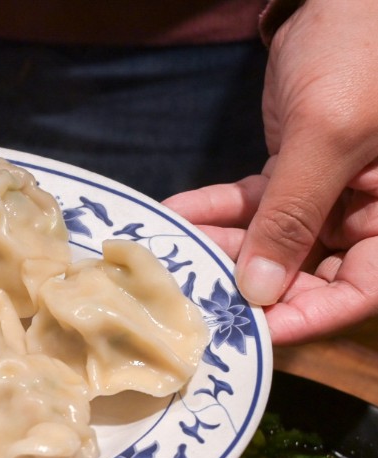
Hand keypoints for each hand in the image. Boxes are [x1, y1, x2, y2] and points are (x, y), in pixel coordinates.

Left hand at [164, 0, 377, 344]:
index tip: (250, 332)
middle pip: (309, 273)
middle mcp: (368, 212)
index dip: (307, 316)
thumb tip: (259, 290)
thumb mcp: (329, 136)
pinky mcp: (295, 169)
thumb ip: (294, 214)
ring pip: (272, 240)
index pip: (359, 290)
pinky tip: (173, 216)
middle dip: (249, 284)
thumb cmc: (361, 54)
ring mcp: (330, 193)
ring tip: (171, 259)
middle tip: (192, 295)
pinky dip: (215, 210)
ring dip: (221, 247)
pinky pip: (254, 204)